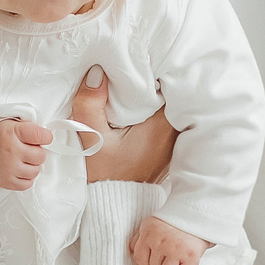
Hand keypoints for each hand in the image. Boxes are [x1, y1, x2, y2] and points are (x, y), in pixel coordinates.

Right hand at [0, 117, 50, 196]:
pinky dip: (27, 178)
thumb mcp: (8, 123)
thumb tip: (46, 133)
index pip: (40, 135)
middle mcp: (11, 151)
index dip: (46, 136)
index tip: (44, 137)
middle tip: (30, 149)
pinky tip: (21, 170)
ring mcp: (9, 168)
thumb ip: (27, 126)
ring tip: (24, 160)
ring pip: (36, 170)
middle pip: (40, 155)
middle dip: (38, 152)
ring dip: (33, 165)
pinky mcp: (7, 181)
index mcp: (12, 133)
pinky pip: (28, 183)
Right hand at [77, 68, 177, 184]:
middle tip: (130, 65)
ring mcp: (172, 137)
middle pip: (168, 89)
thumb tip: (96, 72)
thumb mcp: (91, 140)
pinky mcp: (165, 142)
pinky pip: (163, 114)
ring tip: (131, 78)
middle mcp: (174, 130)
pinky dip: (151, 106)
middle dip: (150, 75)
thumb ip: (90, 105)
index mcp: (162, 125)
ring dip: (150, 91)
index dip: (151, 67)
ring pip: (166, 101)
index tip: (134, 61)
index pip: (167, 83)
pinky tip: (135, 100)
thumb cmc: (104, 174)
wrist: (114, 204)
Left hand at [128, 216, 211, 264]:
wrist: (198, 214)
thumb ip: (140, 237)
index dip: (146, 264)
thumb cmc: (174, 221)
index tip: (153, 263)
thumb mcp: (152, 223)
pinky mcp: (191, 256)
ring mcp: (176, 249)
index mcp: (149, 232)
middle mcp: (161, 241)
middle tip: (169, 259)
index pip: (140, 259)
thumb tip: (132, 252)